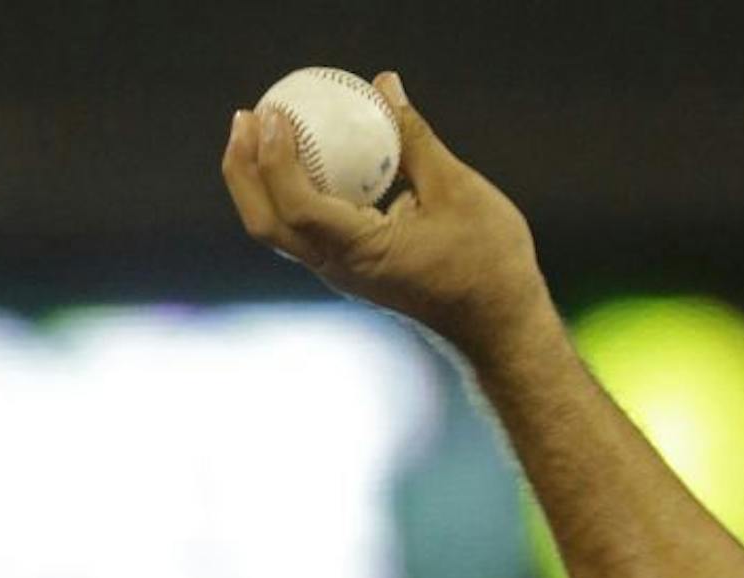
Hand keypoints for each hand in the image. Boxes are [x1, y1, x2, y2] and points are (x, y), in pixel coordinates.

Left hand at [220, 71, 551, 348]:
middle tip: (248, 114)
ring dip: (259, 179)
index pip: (297, 207)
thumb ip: (415, 138)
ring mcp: (342, 273)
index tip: (275, 113)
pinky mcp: (351, 269)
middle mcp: (340, 269)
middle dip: (243, 168)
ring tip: (260, 128)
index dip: (276, 158)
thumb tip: (385, 85)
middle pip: (265, 223)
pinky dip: (290, 189)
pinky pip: (304, 227)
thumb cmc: (489, 264)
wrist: (500, 326)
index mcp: (362, 254)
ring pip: (278, 230)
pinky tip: (304, 155)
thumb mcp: (458, 191)